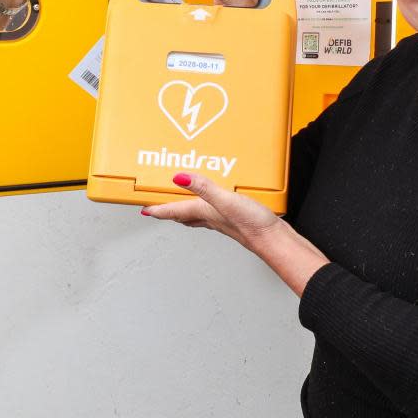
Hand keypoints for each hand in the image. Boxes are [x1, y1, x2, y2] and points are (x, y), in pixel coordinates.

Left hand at [141, 172, 279, 252]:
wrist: (273, 240)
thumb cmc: (251, 224)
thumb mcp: (225, 200)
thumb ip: (203, 188)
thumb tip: (179, 178)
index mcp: (203, 212)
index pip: (174, 210)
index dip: (157, 209)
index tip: (144, 209)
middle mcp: (210, 217)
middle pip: (183, 215)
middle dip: (169, 211)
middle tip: (158, 207)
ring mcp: (223, 220)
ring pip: (197, 216)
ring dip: (186, 210)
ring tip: (180, 203)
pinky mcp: (235, 220)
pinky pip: (213, 213)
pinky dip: (206, 208)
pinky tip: (214, 203)